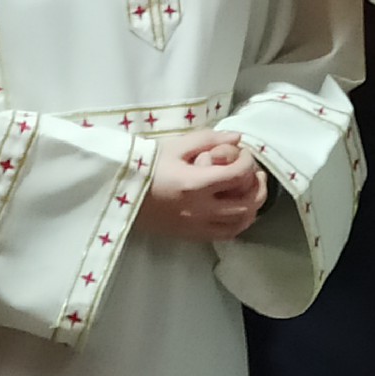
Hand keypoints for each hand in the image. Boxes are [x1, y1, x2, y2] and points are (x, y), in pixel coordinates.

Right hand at [139, 129, 267, 242]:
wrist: (117, 193)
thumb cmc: (145, 166)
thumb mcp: (175, 145)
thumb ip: (208, 139)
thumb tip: (237, 139)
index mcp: (195, 184)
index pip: (237, 176)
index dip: (247, 162)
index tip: (243, 152)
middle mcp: (199, 210)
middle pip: (246, 205)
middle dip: (257, 187)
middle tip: (254, 172)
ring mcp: (195, 226)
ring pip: (239, 225)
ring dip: (251, 208)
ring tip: (249, 191)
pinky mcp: (190, 236)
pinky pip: (224, 235)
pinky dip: (237, 223)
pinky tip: (235, 210)